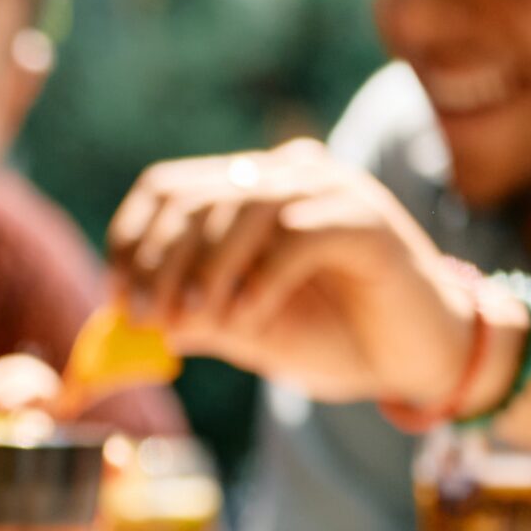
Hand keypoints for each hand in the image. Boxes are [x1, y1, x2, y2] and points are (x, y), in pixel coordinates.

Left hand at [0, 357, 102, 530]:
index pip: (12, 388)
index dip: (29, 389)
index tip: (30, 408)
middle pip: (57, 437)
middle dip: (75, 440)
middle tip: (83, 454)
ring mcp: (2, 518)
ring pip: (71, 490)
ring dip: (95, 481)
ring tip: (108, 478)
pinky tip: (79, 530)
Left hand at [106, 139, 481, 405]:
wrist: (414, 357)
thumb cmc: (329, 336)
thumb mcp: (241, 327)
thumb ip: (189, 315)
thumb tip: (127, 318)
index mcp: (252, 187)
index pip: (167, 189)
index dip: (130, 240)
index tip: (117, 299)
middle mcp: (289, 173)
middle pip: (195, 198)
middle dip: (158, 264)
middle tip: (150, 319)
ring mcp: (332, 190)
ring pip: (242, 210)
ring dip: (208, 275)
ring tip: (203, 325)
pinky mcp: (368, 220)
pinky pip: (295, 236)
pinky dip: (261, 282)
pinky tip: (251, 320)